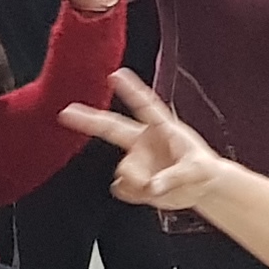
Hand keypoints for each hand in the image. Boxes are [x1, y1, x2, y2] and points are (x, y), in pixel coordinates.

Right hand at [62, 69, 236, 212]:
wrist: (202, 188)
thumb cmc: (202, 170)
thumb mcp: (196, 171)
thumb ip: (174, 177)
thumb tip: (152, 187)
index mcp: (162, 128)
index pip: (144, 106)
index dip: (130, 90)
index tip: (116, 75)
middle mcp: (143, 142)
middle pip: (110, 127)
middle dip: (87, 119)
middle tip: (66, 112)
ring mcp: (136, 161)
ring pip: (123, 171)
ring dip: (135, 181)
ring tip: (156, 187)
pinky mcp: (133, 181)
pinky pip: (122, 188)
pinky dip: (133, 194)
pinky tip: (149, 193)